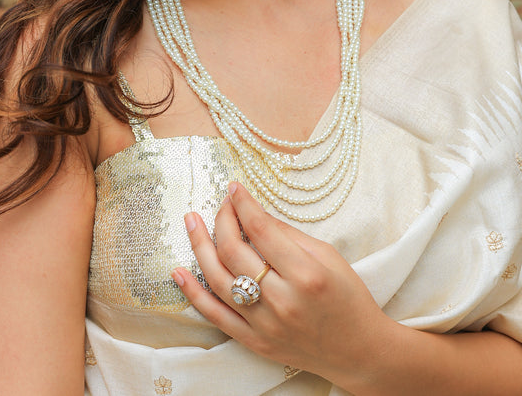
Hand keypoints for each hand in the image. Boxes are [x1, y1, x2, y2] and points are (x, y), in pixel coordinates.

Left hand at [172, 182, 395, 387]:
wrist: (359, 349)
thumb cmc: (347, 296)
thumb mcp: (327, 255)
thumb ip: (287, 234)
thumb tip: (253, 212)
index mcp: (306, 274)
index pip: (261, 229)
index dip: (243, 204)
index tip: (233, 186)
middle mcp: (282, 301)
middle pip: (235, 252)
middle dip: (222, 219)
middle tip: (221, 203)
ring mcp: (265, 325)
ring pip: (218, 281)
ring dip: (199, 247)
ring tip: (190, 222)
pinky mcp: (255, 342)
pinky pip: (216, 317)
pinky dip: (193, 294)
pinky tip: (177, 272)